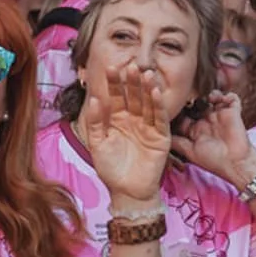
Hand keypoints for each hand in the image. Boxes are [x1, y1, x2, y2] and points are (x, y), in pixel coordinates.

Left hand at [80, 62, 172, 207]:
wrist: (127, 191)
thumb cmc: (110, 169)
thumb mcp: (97, 144)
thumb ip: (95, 122)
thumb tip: (94, 98)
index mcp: (116, 120)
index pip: (115, 96)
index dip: (114, 83)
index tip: (110, 67)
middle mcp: (133, 120)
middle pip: (133, 96)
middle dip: (131, 81)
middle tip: (131, 65)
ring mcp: (148, 127)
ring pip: (147, 103)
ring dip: (146, 89)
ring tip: (145, 74)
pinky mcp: (160, 137)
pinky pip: (159, 118)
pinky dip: (157, 105)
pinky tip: (154, 92)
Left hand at [169, 90, 255, 187]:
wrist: (235, 164)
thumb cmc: (212, 160)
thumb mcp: (189, 151)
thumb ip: (175, 141)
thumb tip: (157, 134)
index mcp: (194, 127)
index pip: (183, 112)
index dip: (177, 107)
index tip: (169, 99)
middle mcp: (205, 119)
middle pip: (196, 102)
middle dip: (190, 96)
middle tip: (187, 93)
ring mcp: (219, 115)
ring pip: (213, 97)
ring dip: (209, 94)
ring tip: (207, 98)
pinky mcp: (233, 113)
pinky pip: (232, 98)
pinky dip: (226, 95)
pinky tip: (219, 99)